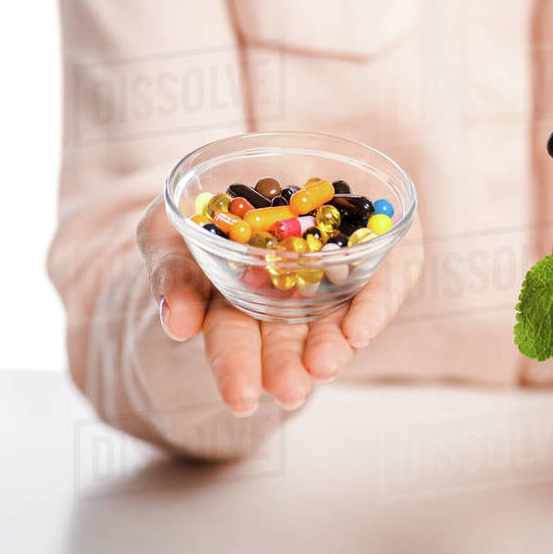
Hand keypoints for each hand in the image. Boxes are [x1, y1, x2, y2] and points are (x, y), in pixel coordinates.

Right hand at [137, 196, 422, 415]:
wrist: (279, 155)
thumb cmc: (208, 201)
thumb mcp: (169, 229)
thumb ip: (172, 274)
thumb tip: (179, 327)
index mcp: (240, 307)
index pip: (237, 341)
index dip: (238, 369)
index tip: (242, 398)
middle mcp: (292, 303)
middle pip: (290, 340)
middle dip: (288, 367)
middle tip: (290, 391)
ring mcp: (338, 282)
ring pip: (337, 322)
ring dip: (330, 347)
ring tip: (323, 365)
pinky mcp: (382, 260)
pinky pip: (382, 286)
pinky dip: (371, 308)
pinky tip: (359, 331)